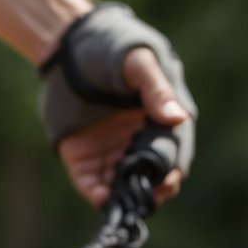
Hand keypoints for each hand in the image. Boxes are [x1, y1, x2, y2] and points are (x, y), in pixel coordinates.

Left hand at [57, 47, 189, 207]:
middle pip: (152, 175)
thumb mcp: (137, 63)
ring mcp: (111, 149)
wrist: (69, 45)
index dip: (172, 168)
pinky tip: (100, 198)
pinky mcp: (82, 155)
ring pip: (122, 184)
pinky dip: (97, 193)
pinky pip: (91, 181)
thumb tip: (178, 117)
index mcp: (161, 118)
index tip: (168, 179)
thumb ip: (155, 90)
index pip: (174, 151)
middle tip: (146, 195)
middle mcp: (138, 140)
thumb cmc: (113, 47)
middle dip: (152, 189)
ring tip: (122, 202)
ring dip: (124, 196)